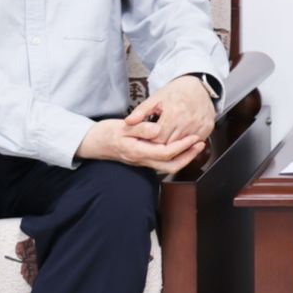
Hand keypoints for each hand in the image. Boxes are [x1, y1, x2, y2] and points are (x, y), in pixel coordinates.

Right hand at [77, 117, 206, 172]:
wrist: (91, 143)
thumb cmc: (105, 133)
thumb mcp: (123, 126)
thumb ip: (141, 128)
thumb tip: (158, 130)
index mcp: (138, 151)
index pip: (166, 153)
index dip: (182, 147)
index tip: (193, 138)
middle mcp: (141, 160)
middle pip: (170, 166)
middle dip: (188, 156)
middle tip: (200, 144)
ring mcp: (142, 161)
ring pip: (167, 166)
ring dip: (183, 157)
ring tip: (194, 145)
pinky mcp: (141, 159)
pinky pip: (161, 161)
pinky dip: (174, 156)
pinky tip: (179, 146)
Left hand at [124, 75, 216, 145]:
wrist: (198, 86)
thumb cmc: (176, 92)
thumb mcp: (155, 98)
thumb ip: (141, 111)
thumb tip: (128, 122)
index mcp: (173, 113)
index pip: (158, 138)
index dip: (150, 140)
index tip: (147, 137)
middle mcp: (188, 121)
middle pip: (170, 145)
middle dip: (161, 144)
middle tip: (156, 139)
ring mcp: (199, 125)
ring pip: (182, 146)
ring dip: (174, 145)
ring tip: (168, 137)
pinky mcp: (207, 128)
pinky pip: (194, 143)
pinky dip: (187, 143)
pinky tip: (181, 136)